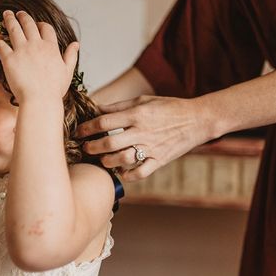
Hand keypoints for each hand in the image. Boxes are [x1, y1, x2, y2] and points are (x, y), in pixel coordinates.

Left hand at [0, 10, 78, 101]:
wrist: (40, 100)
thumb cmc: (54, 89)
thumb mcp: (67, 71)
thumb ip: (71, 55)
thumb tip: (76, 44)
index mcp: (50, 47)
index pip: (46, 28)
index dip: (41, 24)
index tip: (37, 24)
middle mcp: (36, 45)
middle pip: (28, 24)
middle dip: (23, 16)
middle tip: (18, 13)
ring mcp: (21, 50)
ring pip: (14, 28)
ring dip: (9, 20)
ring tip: (6, 14)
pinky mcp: (9, 59)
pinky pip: (1, 45)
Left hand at [77, 95, 210, 180]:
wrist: (197, 120)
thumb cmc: (169, 107)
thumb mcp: (143, 100)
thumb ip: (119, 106)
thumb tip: (97, 109)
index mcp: (137, 114)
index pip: (104, 122)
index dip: (87, 128)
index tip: (78, 132)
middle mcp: (142, 131)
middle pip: (109, 143)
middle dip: (92, 147)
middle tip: (85, 148)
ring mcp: (151, 148)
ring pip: (122, 160)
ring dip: (106, 162)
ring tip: (101, 159)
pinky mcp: (159, 160)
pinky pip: (140, 173)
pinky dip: (127, 175)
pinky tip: (120, 171)